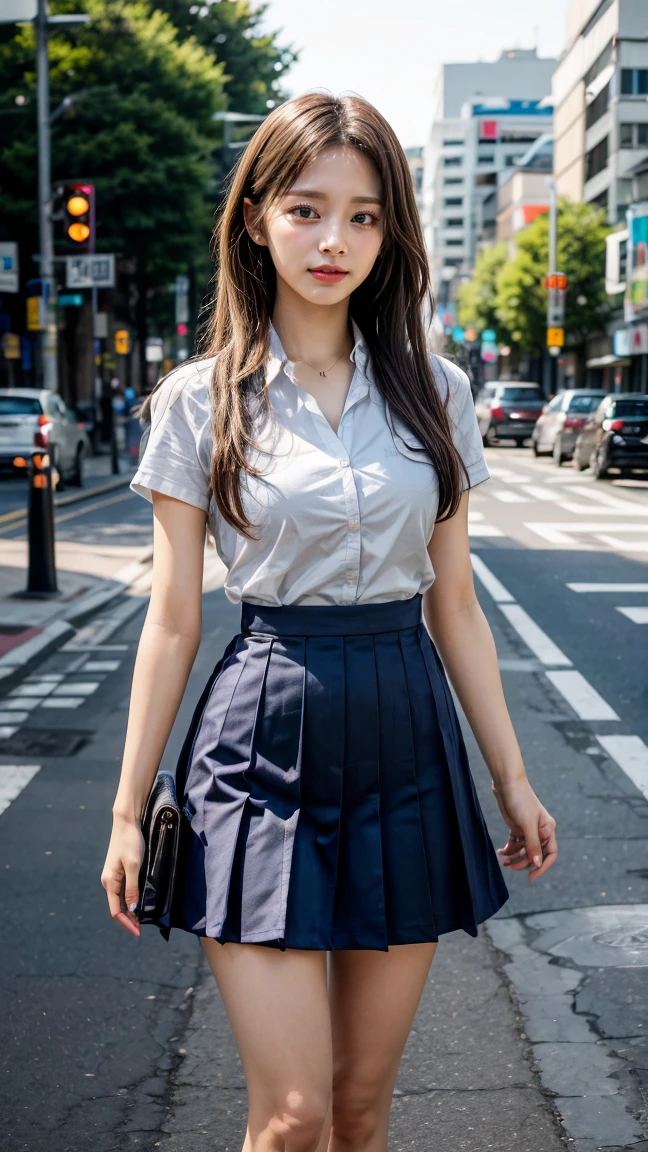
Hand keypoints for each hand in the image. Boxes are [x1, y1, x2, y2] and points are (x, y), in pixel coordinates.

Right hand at [101, 814, 143, 935]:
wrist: (126, 823)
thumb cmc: (130, 842)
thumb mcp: (133, 866)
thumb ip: (132, 888)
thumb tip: (132, 909)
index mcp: (110, 882)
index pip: (115, 911)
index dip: (126, 923)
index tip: (138, 932)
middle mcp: (109, 882)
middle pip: (117, 907)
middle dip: (129, 919)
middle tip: (142, 928)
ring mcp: (113, 876)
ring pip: (120, 899)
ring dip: (130, 910)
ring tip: (142, 918)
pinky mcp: (119, 871)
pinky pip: (123, 891)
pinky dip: (130, 900)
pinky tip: (139, 902)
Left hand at [492, 777, 556, 880]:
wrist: (506, 784)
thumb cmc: (520, 800)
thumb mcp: (527, 824)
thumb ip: (533, 845)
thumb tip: (537, 864)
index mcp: (548, 829)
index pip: (550, 853)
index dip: (542, 866)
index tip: (531, 876)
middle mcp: (540, 831)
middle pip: (535, 854)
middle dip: (524, 862)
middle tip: (512, 867)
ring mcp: (528, 829)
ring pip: (524, 850)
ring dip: (515, 857)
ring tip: (505, 862)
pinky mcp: (517, 827)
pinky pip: (515, 843)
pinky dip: (509, 849)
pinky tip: (501, 853)